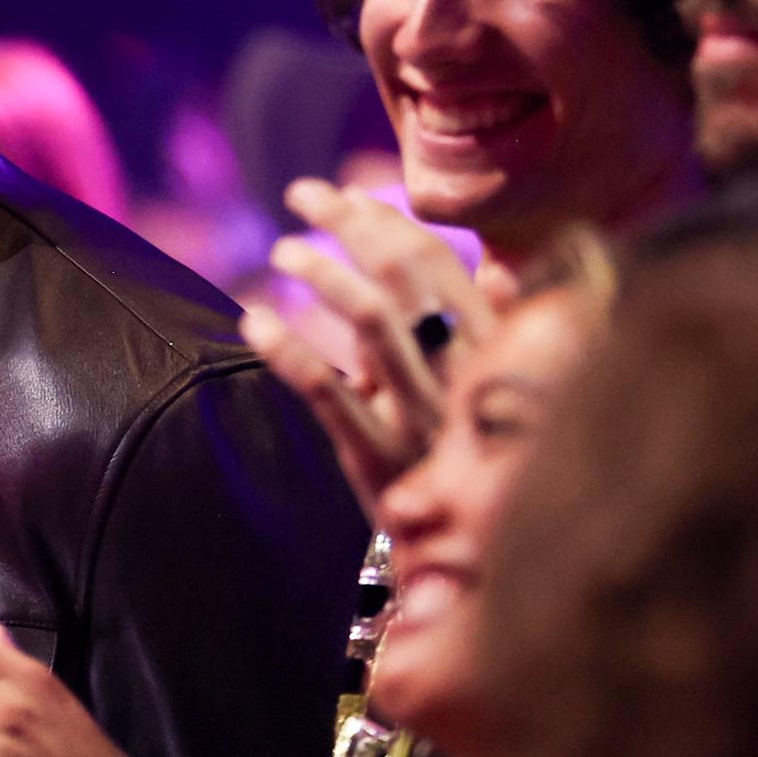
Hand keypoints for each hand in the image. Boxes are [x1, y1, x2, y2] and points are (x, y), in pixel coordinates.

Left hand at [243, 178, 496, 519]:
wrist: (473, 563)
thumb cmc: (483, 470)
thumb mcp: (502, 398)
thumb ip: (496, 333)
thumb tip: (503, 272)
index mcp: (492, 351)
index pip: (439, 263)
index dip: (389, 222)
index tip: (347, 194)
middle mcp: (461, 373)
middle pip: (405, 276)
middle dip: (351, 225)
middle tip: (302, 195)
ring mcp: (419, 415)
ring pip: (373, 322)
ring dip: (323, 273)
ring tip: (283, 248)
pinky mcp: (376, 455)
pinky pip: (329, 392)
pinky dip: (289, 348)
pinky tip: (254, 318)